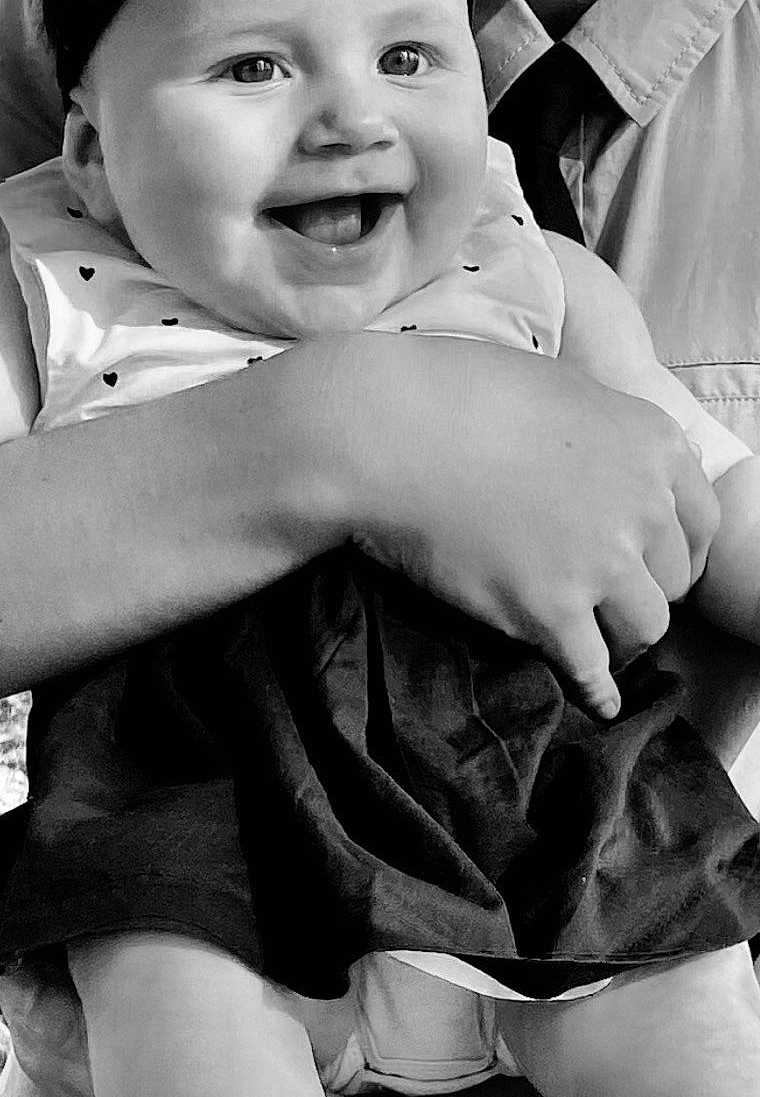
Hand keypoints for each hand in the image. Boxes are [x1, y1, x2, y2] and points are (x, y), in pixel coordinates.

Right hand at [354, 353, 719, 719]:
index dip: (677, 551)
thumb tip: (609, 465)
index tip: (655, 567)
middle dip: (645, 591)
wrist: (394, 433)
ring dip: (621, 638)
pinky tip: (598, 704)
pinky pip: (591, 670)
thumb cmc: (460, 394)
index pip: (703, 522)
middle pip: (674, 580)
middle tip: (611, 602)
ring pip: (644, 628)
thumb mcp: (565, 391)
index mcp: (653, 445)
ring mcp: (600, 563)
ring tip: (594, 641)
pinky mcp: (550, 612)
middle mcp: (642, 507)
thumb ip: (606, 438)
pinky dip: (596, 692)